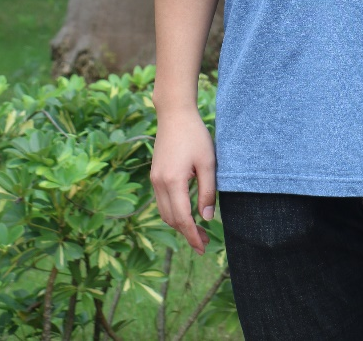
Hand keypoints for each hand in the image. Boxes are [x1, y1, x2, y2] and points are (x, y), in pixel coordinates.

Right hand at [150, 108, 216, 254]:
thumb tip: (207, 218)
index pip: (182, 218)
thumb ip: (207, 192)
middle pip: (171, 219)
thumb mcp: (208, 163)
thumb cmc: (195, 135)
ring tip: (198, 230)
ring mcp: (154, 180)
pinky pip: (162, 202)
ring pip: (164, 212)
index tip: (203, 248)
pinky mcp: (155, 175)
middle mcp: (159, 184)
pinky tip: (187, 212)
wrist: (174, 114)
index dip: (192, 235)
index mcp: (173, 182)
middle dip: (187, 233)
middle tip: (204, 243)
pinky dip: (173, 212)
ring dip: (179, 224)